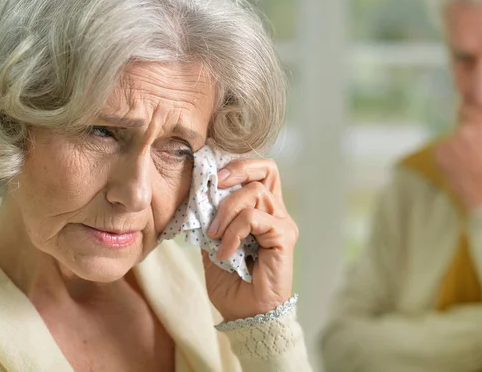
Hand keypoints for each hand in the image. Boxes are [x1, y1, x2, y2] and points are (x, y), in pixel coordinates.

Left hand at [202, 158, 297, 321]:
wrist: (246, 315)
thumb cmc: (232, 283)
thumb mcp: (213, 244)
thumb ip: (211, 219)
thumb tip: (197, 194)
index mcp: (261, 210)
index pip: (257, 171)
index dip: (235, 166)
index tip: (208, 177)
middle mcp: (276, 212)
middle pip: (267, 168)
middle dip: (236, 170)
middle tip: (213, 186)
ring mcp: (281, 223)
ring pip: (254, 192)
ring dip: (226, 212)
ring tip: (214, 236)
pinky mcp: (283, 237)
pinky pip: (254, 218)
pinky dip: (233, 232)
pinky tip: (225, 252)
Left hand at [435, 100, 481, 209]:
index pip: (468, 110)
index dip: (471, 119)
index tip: (475, 131)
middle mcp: (463, 130)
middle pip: (458, 123)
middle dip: (464, 132)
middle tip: (474, 150)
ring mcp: (448, 142)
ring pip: (448, 136)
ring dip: (454, 143)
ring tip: (467, 161)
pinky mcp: (438, 155)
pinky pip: (440, 150)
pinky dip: (446, 156)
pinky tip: (458, 166)